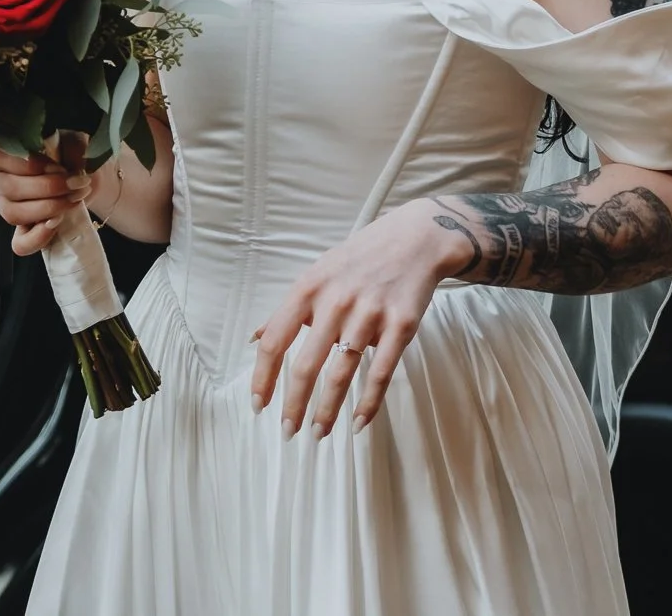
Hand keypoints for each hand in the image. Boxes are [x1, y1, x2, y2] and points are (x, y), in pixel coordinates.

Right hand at [0, 133, 91, 255]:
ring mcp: (3, 204)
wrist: (83, 175)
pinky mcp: (19, 228)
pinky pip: (20, 243)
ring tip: (73, 198)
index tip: (60, 167)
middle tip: (76, 183)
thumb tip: (67, 164)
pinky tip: (56, 223)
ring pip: (13, 213)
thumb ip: (69, 144)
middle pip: (9, 188)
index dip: (31, 165)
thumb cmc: (70, 151)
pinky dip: (39, 236)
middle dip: (47, 187)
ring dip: (48, 208)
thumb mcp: (71, 137)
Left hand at [249, 200, 463, 438]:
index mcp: (308, 289)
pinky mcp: (401, 326)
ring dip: (327, 410)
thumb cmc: (360, 258)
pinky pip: (381, 373)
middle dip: (294, 405)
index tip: (258, 405)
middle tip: (288, 432)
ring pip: (342, 373)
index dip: (263, 378)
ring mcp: (369, 315)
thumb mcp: (317, 273)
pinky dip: (368, 403)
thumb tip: (255, 338)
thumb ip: (287, 308)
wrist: (415, 238)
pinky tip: (358, 423)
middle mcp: (335, 302)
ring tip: (319, 433)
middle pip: (306, 365)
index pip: (275, 340)